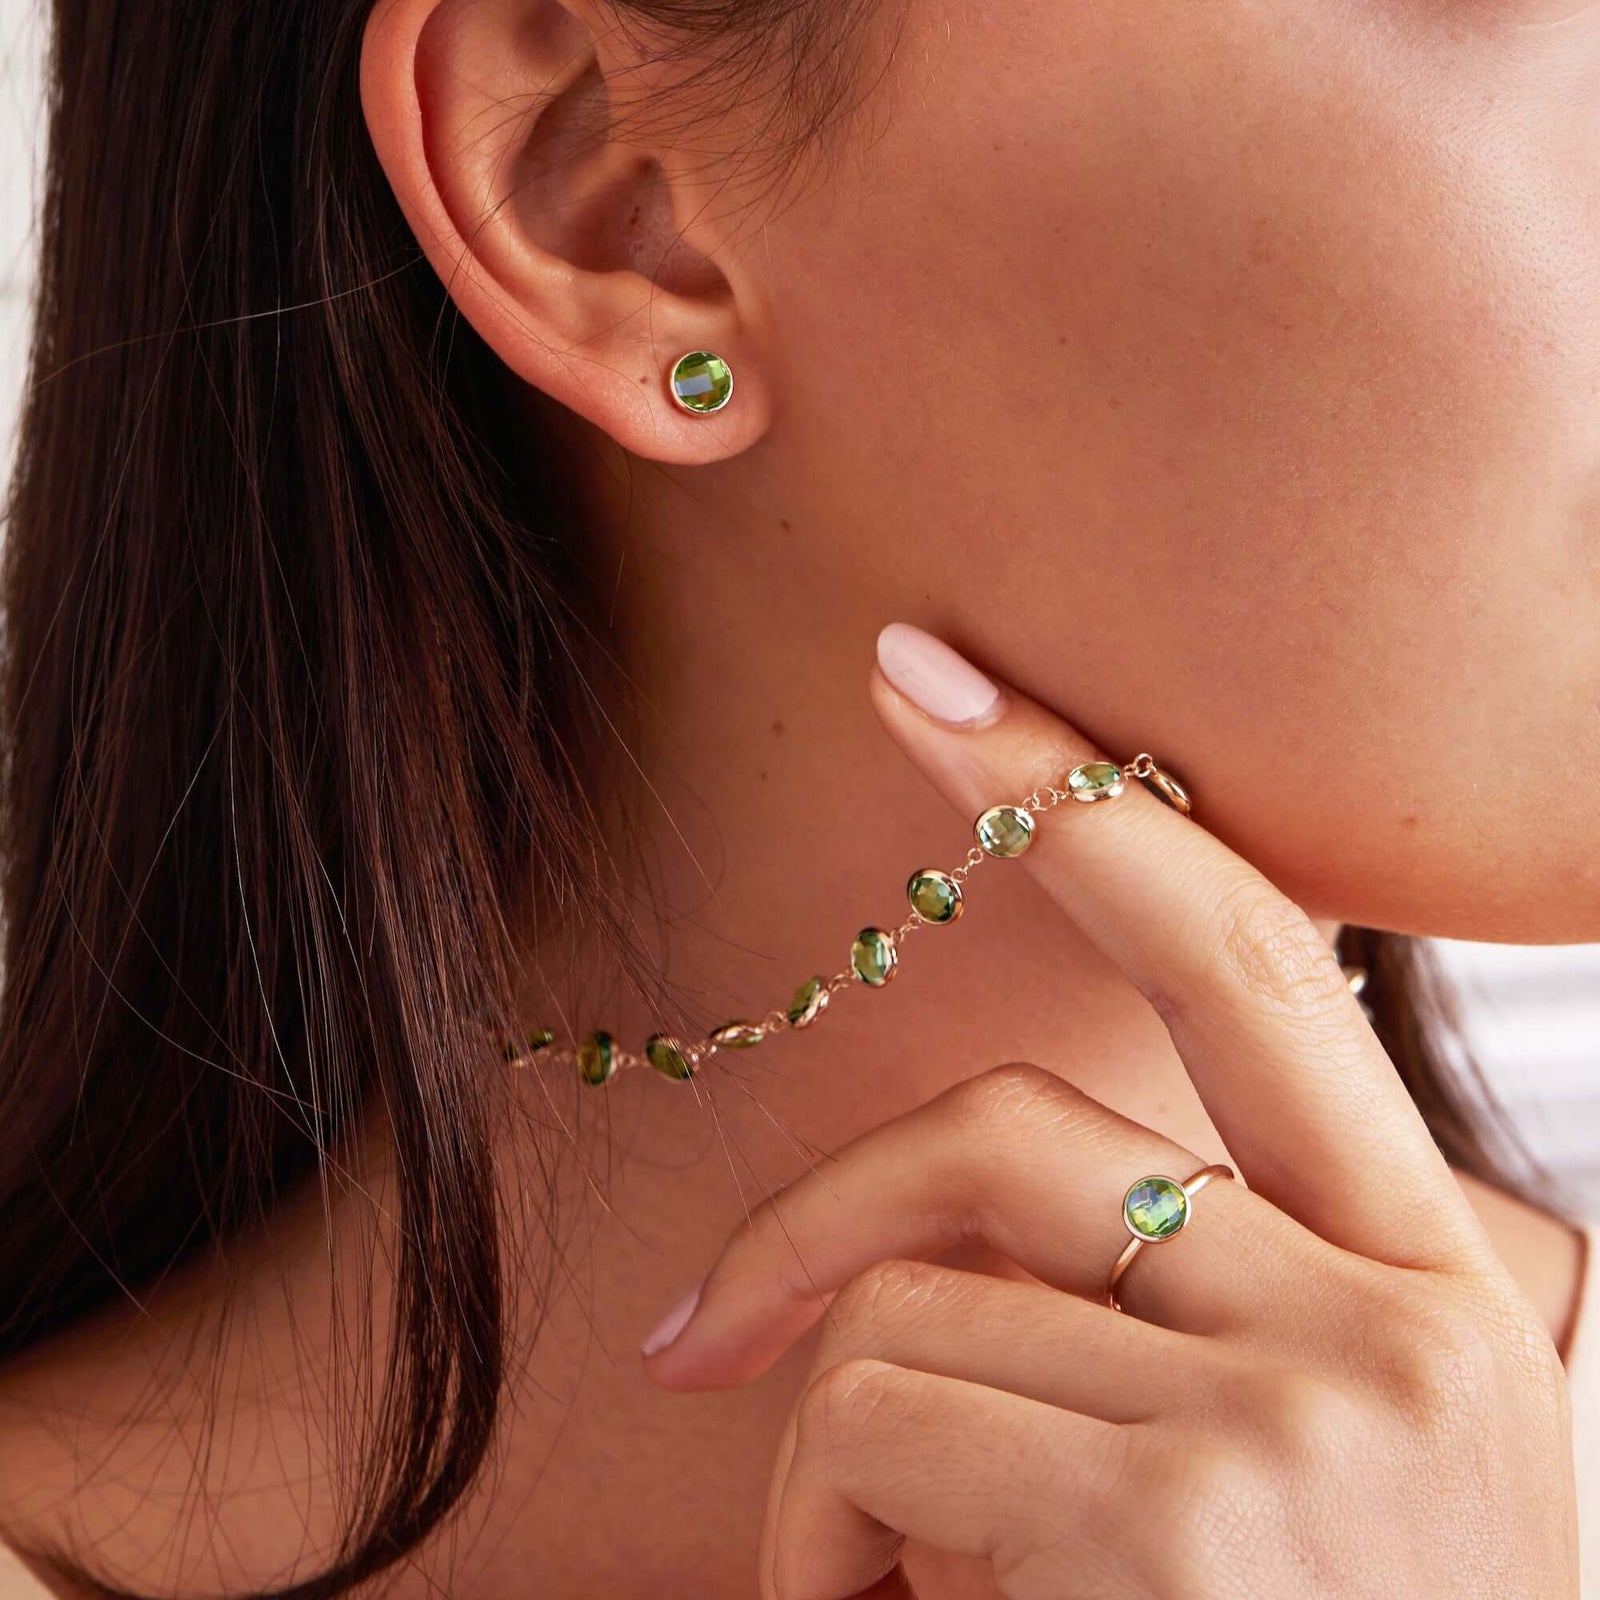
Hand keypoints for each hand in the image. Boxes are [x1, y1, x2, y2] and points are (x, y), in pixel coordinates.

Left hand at [640, 625, 1577, 1599]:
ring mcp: (1299, 1420)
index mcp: (1443, 1283)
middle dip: (820, 1203)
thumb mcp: (1317, 1482)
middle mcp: (1398, 1323)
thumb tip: (1009, 1208)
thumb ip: (1204, 1308)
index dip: (1079, 804)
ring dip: (837, 1463)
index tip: (935, 686)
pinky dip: (820, 1549)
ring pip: (915, 1297)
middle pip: (1011, 1127)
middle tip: (696, 1334)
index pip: (1250, 965)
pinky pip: (873, 1422)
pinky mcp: (1174, 1524)